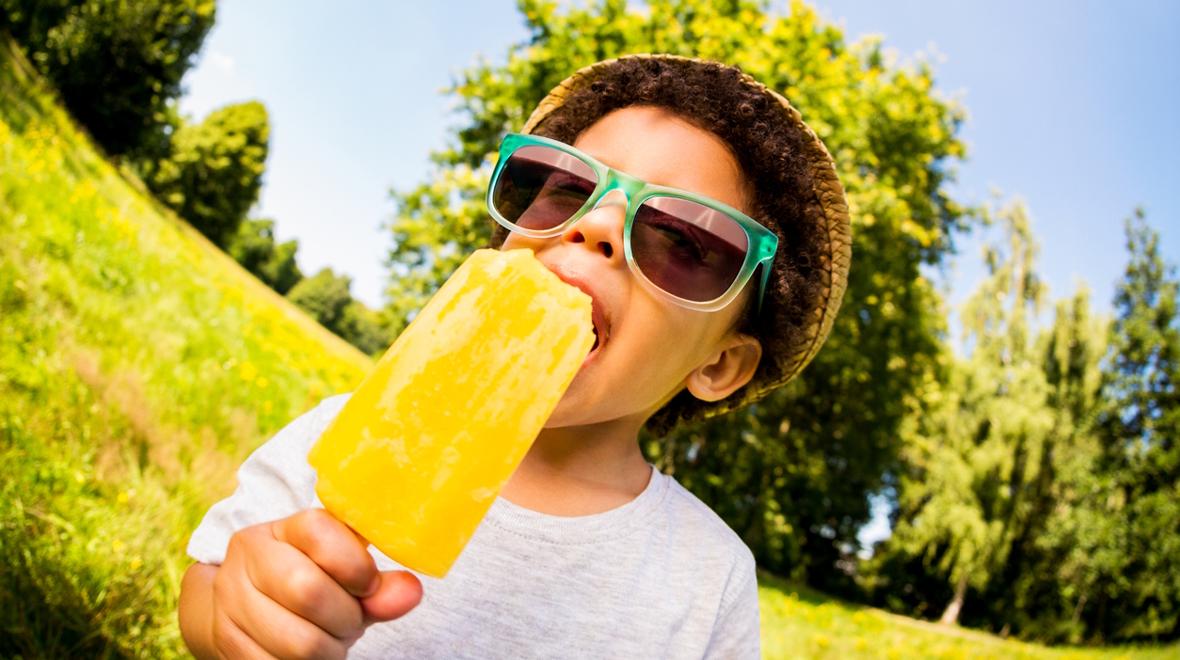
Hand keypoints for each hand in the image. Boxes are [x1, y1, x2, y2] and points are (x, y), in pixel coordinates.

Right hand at [208, 509, 421, 657]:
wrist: (245, 605)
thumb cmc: (310, 581)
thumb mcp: (345, 573)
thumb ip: (378, 584)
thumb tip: (411, 593)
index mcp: (282, 528)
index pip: (320, 532)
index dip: (356, 565)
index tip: (369, 584)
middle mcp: (248, 558)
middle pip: (308, 590)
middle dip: (346, 616)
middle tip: (352, 621)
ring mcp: (231, 601)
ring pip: (297, 641)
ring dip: (330, 650)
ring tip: (332, 640)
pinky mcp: (226, 642)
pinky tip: (310, 655)